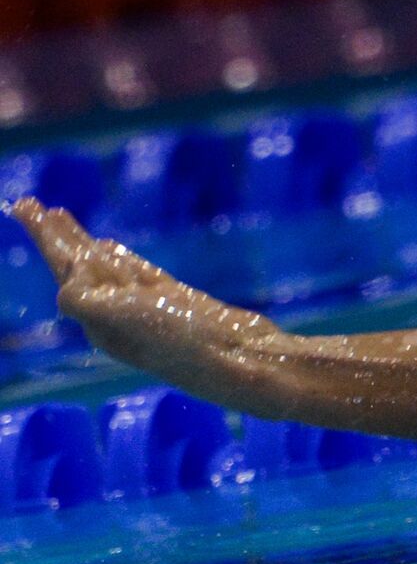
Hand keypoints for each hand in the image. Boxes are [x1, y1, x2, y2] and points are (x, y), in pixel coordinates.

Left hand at [9, 197, 276, 374]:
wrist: (244, 360)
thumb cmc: (184, 342)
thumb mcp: (125, 318)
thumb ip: (85, 298)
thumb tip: (71, 282)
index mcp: (99, 322)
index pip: (65, 270)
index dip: (45, 238)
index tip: (25, 206)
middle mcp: (119, 317)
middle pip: (78, 267)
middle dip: (55, 235)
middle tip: (28, 203)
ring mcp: (150, 309)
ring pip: (107, 266)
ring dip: (81, 241)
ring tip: (60, 216)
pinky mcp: (179, 303)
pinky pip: (139, 273)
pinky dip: (121, 257)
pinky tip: (108, 247)